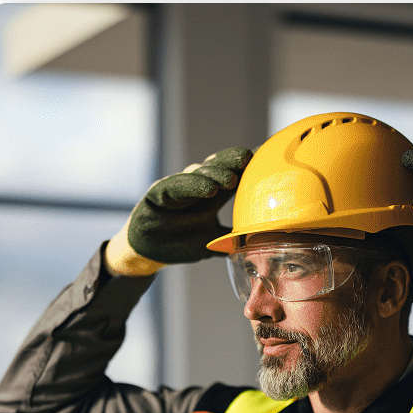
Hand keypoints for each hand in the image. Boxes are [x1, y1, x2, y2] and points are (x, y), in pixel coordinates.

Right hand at [105, 149, 254, 275]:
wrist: (149, 254)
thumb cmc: (181, 243)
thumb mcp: (212, 242)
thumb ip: (231, 240)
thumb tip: (260, 244)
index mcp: (212, 195)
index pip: (233, 175)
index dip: (248, 167)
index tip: (264, 159)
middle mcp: (197, 186)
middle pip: (218, 167)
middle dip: (234, 161)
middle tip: (249, 158)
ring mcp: (179, 186)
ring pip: (200, 172)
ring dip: (216, 174)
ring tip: (231, 179)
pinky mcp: (160, 191)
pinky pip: (178, 185)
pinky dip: (193, 185)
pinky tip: (208, 189)